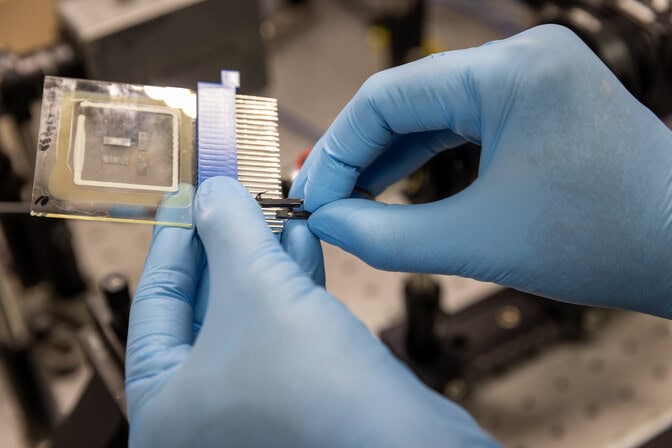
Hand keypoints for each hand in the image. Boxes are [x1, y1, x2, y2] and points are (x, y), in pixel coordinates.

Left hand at [125, 177, 496, 446]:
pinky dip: (289, 286)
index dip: (174, 240)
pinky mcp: (297, 400)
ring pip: (247, 316)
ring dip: (262, 260)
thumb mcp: (257, 288)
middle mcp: (201, 418)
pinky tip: (300, 245)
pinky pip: (280, 331)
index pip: (155, 303)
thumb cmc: (317, 393)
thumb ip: (227, 231)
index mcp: (164, 408)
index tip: (188, 197)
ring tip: (274, 212)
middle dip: (225, 246)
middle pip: (202, 308)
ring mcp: (251, 411)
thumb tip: (211, 192)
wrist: (406, 445)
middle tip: (232, 198)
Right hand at [293, 25, 671, 317]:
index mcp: (511, 73)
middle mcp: (522, 56)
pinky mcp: (537, 98)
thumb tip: (327, 224)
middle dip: (357, 153)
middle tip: (322, 198)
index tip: (313, 195)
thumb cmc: (605, 244)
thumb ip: (386, 237)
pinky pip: (461, 119)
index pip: (387, 96)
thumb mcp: (478, 243)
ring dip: (386, 154)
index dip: (338, 150)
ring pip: (430, 109)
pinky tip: (391, 184)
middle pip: (406, 98)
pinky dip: (423, 154)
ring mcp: (533, 73)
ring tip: (348, 197)